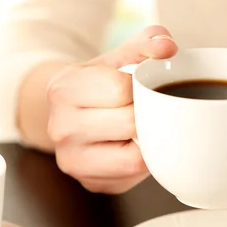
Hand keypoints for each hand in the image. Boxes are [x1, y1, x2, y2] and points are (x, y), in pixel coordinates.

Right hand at [46, 26, 176, 193]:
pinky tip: (131, 147)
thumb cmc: (102, 85)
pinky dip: (140, 163)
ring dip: (145, 141)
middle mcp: (59, 128)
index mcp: (63, 89)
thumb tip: (167, 49)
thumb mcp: (121, 56)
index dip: (139, 87)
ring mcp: (72, 161)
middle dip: (144, 115)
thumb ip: (148, 42)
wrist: (76, 115)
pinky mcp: (89, 184)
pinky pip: (132, 177)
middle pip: (129, 124)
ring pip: (134, 158)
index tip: (136, 87)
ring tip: (137, 128)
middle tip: (141, 109)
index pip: (120, 89)